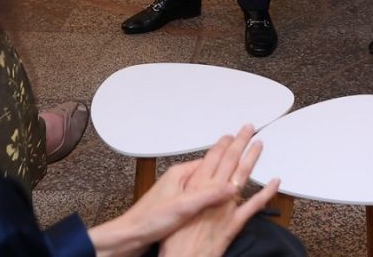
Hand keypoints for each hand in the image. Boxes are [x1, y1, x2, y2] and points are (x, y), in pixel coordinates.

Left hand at [87, 126, 267, 256]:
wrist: (131, 236)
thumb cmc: (149, 220)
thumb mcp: (182, 207)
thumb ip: (207, 195)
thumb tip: (232, 185)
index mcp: (181, 174)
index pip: (211, 157)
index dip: (229, 148)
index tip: (241, 137)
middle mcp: (179, 180)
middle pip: (209, 163)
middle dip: (226, 152)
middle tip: (240, 140)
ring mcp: (177, 192)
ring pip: (205, 178)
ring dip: (220, 170)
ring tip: (233, 164)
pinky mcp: (176, 206)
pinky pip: (200, 192)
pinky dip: (212, 189)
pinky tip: (215, 195)